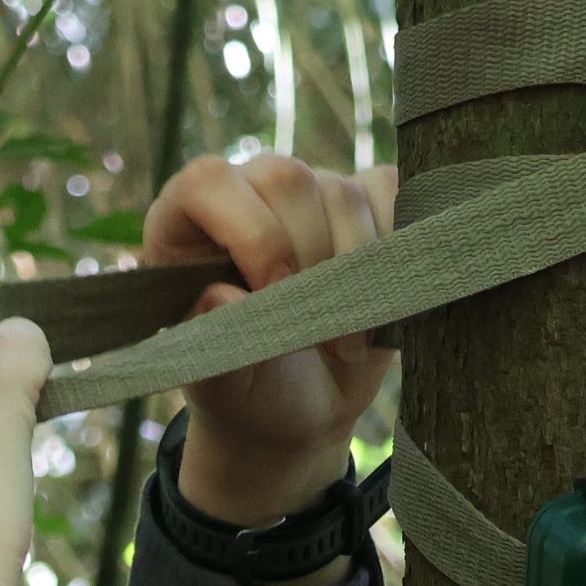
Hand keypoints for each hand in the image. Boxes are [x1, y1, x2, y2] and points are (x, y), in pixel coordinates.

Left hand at [143, 152, 400, 526]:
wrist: (303, 405)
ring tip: (345, 336)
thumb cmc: (249, 388)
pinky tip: (381, 297)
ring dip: (357, 269)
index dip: (249, 233)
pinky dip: (398, 245)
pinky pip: (393, 192)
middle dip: (312, 258)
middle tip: (316, 331)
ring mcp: (312, 192)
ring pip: (346, 193)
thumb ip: (213, 343)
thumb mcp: (222, 383)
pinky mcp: (369, 203)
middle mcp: (250, 192)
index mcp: (187, 223)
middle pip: (288, 180)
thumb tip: (221, 296)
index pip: (208, 183)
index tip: (274, 292)